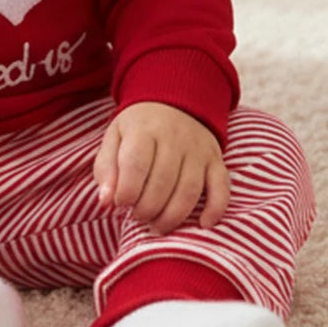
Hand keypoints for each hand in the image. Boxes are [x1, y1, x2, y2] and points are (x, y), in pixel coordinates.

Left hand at [93, 101, 229, 233]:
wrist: (176, 100)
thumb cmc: (139, 127)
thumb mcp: (115, 137)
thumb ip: (106, 168)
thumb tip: (105, 201)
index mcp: (144, 129)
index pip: (136, 165)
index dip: (126, 192)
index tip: (120, 203)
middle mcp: (174, 138)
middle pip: (163, 182)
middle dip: (147, 209)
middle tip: (138, 217)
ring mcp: (198, 150)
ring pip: (189, 190)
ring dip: (172, 216)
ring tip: (157, 226)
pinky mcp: (216, 160)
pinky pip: (222, 187)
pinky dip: (215, 209)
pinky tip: (202, 224)